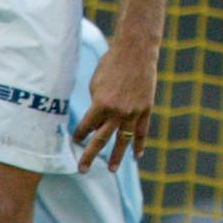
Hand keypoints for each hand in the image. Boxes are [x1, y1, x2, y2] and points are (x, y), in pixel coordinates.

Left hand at [73, 38, 155, 173]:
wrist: (136, 52)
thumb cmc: (112, 64)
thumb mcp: (96, 83)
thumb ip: (96, 104)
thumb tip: (96, 121)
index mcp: (100, 104)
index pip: (87, 127)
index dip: (80, 134)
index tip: (76, 141)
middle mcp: (117, 112)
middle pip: (101, 140)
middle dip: (90, 156)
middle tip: (82, 170)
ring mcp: (133, 113)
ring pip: (123, 141)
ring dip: (116, 156)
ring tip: (112, 170)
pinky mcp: (146, 109)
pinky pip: (142, 132)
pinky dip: (139, 145)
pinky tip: (136, 156)